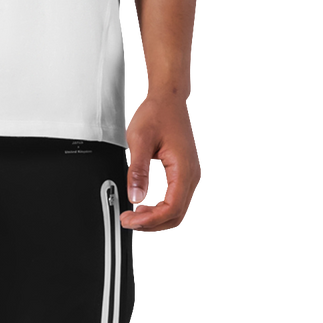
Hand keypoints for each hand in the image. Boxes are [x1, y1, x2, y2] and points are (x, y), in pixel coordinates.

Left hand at [120, 95, 202, 234]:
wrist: (169, 97)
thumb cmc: (158, 112)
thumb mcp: (140, 139)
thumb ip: (138, 171)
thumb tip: (136, 197)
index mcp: (184, 169)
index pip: (171, 208)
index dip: (150, 220)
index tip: (130, 220)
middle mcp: (192, 175)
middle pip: (178, 215)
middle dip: (154, 224)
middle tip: (130, 222)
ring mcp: (191, 174)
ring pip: (180, 210)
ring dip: (158, 218)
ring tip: (136, 217)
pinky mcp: (186, 172)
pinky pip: (178, 198)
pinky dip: (163, 208)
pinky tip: (146, 205)